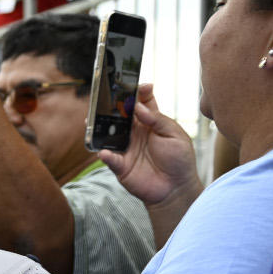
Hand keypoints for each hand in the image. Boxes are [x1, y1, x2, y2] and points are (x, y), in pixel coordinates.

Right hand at [97, 84, 202, 206]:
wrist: (176, 187)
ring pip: (109, 134)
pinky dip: (106, 155)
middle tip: (107, 97)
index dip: (138, 92)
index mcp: (150, 122)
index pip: (141, 103)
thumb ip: (158, 120)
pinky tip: (104, 152)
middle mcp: (135, 133)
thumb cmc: (179, 159)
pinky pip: (110, 158)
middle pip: (120, 115)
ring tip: (93, 119)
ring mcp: (126, 148)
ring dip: (100, 126)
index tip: (138, 86)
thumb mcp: (175, 135)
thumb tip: (138, 108)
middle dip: (112, 105)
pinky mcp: (121, 166)